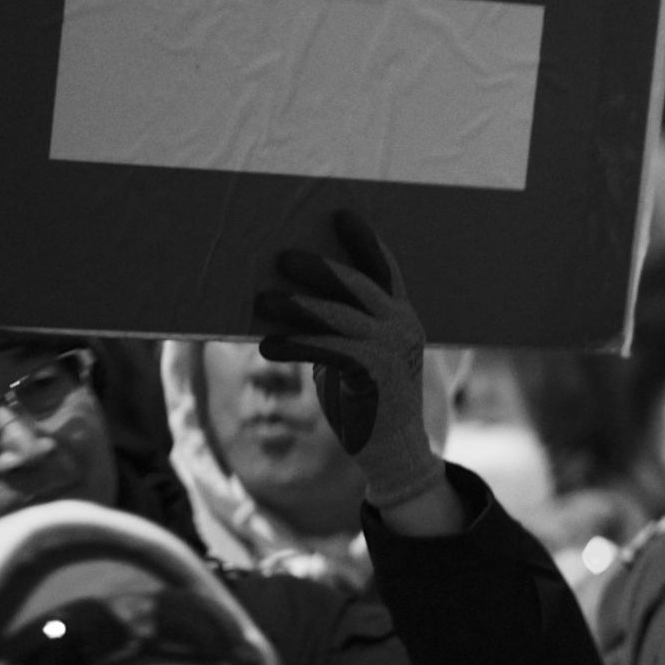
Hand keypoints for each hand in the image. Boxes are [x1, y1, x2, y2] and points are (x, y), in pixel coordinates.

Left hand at [252, 209, 440, 510]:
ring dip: (297, 306)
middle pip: (358, 285)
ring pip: (340, 316)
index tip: (341, 213)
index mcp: (400, 316)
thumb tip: (285, 300)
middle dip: (319, 268)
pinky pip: (329, 351)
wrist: (392, 451)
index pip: (385, 269)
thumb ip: (334, 328)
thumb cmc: (363, 400)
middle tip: (282, 256)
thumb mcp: (351, 356)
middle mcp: (402, 326)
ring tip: (261, 299)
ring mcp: (392, 350)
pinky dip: (295, 345)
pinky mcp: (376, 375)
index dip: (364, 241)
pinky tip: (267, 344)